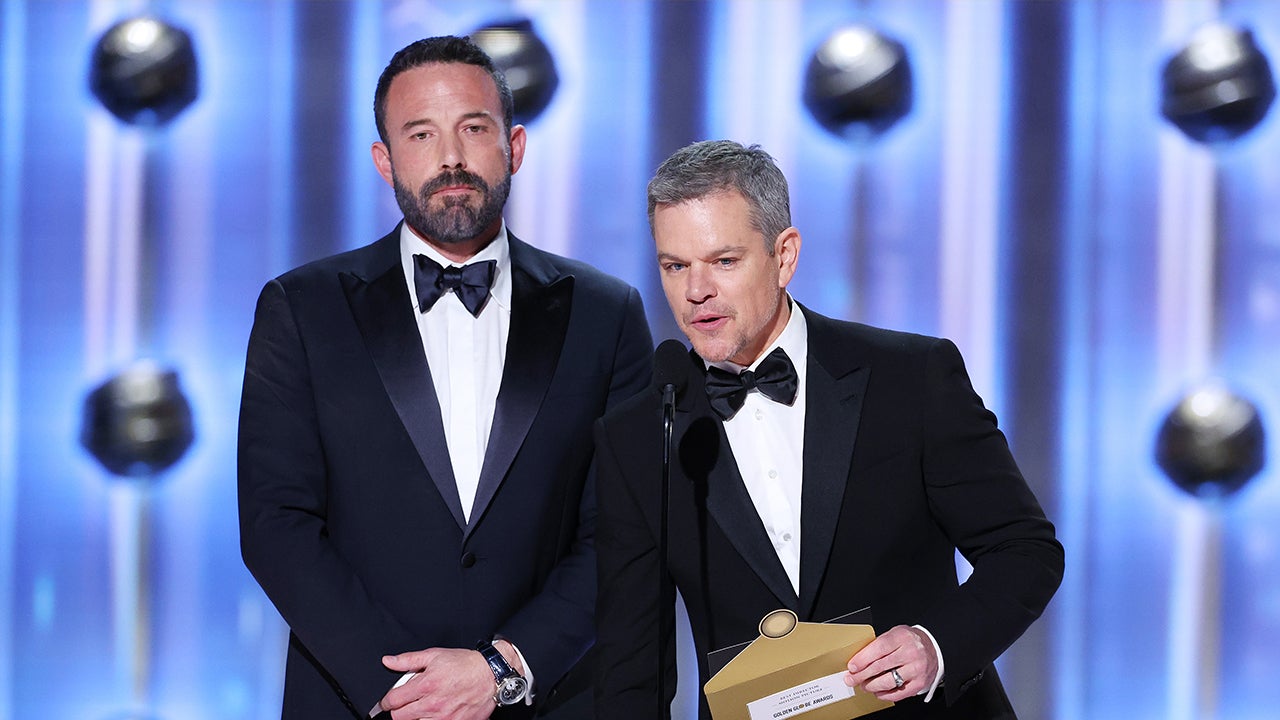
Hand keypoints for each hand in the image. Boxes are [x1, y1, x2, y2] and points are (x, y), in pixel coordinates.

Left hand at [378, 645, 509, 719]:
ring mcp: (444, 718)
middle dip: (399, 710)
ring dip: (416, 716)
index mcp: (426, 685)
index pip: (393, 701)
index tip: (388, 701)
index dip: (386, 701)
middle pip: (400, 718)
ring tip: (424, 706)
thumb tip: (388, 661)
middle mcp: (433, 704)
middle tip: (406, 703)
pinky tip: (436, 712)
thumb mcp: (435, 655)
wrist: (491, 675)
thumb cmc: (464, 664)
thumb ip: (408, 660)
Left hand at [844, 625, 938, 702]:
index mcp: (902, 637)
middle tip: (851, 679)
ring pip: (888, 681)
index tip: (852, 667)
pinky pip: (899, 693)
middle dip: (862, 675)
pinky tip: (878, 692)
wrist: (933, 647)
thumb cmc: (910, 640)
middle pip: (880, 666)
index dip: (863, 659)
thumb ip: (879, 644)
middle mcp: (911, 652)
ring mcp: (916, 669)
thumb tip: (858, 660)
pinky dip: (885, 694)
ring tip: (864, 685)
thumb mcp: (895, 634)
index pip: (878, 648)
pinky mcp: (919, 682)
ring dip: (872, 686)